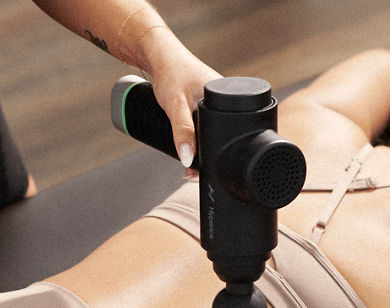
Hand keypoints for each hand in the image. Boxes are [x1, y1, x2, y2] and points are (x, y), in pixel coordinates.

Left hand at [140, 29, 220, 169]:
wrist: (159, 56)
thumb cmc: (170, 73)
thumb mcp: (175, 106)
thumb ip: (182, 132)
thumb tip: (188, 159)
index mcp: (229, 99)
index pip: (230, 135)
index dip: (217, 155)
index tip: (201, 170)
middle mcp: (227, 101)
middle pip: (221, 137)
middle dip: (207, 156)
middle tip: (190, 169)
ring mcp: (217, 103)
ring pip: (213, 133)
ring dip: (202, 148)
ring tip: (188, 160)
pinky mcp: (207, 104)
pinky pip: (207, 127)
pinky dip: (199, 138)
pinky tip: (191, 144)